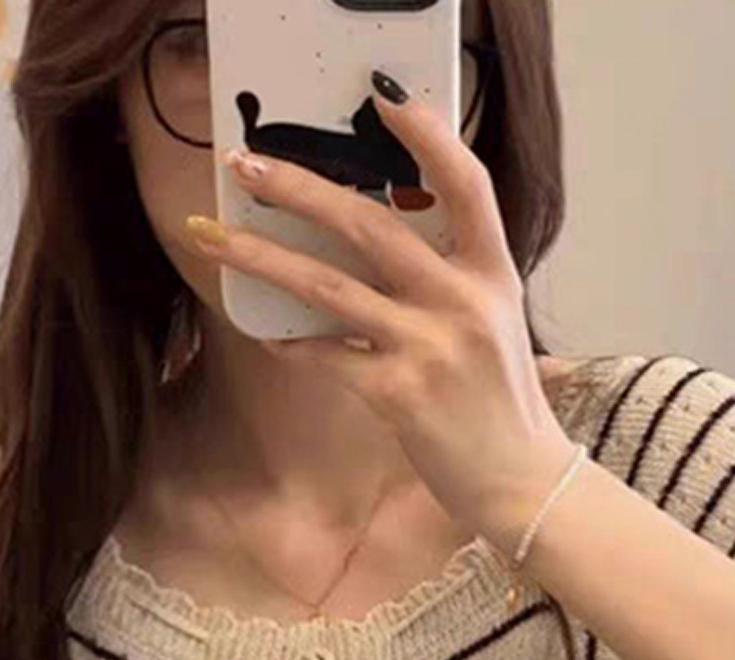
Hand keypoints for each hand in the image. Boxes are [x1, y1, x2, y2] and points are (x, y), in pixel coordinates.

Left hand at [183, 73, 578, 540]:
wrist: (521, 482)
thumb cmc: (501, 405)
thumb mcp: (495, 325)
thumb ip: (449, 281)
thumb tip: (379, 244)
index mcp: (493, 275)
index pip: (467, 184)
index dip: (428, 137)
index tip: (383, 102)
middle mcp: (462, 301)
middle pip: (369, 222)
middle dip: (297, 187)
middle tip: (244, 164)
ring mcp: (428, 347)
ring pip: (327, 284)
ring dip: (261, 257)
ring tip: (214, 237)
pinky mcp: (397, 395)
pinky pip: (326, 356)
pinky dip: (293, 344)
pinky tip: (270, 338)